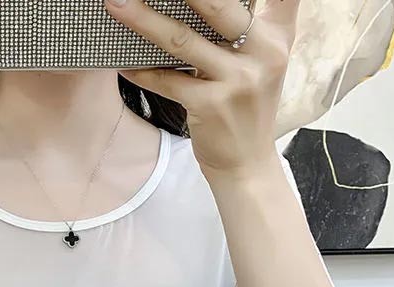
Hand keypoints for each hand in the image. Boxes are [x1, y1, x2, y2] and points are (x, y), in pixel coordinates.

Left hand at [104, 0, 300, 179]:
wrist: (246, 163)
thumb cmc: (246, 107)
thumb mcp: (265, 60)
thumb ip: (256, 21)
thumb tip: (210, 3)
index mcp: (277, 35)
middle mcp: (263, 53)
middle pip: (217, 4)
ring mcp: (237, 80)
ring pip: (182, 40)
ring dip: (144, 21)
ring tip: (116, 4)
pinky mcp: (211, 106)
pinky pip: (167, 81)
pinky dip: (141, 71)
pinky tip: (121, 63)